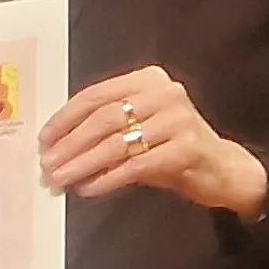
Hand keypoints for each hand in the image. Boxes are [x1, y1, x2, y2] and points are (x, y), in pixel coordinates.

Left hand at [39, 67, 268, 217]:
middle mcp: (165, 93)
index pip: (96, 95)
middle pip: (103, 119)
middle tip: (47, 164)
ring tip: (61, 179)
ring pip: (116, 143)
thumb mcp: (140, 126)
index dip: (65, 118)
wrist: (223, 169)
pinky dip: (106, 179)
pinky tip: (88, 189)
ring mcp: (179, 120)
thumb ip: (106, 126)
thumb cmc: (171, 147)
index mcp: (148, 79)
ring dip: (82, 164)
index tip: (44, 140)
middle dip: (70, 144)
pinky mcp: (187, 149)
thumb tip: (56, 145)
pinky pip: (135, 166)